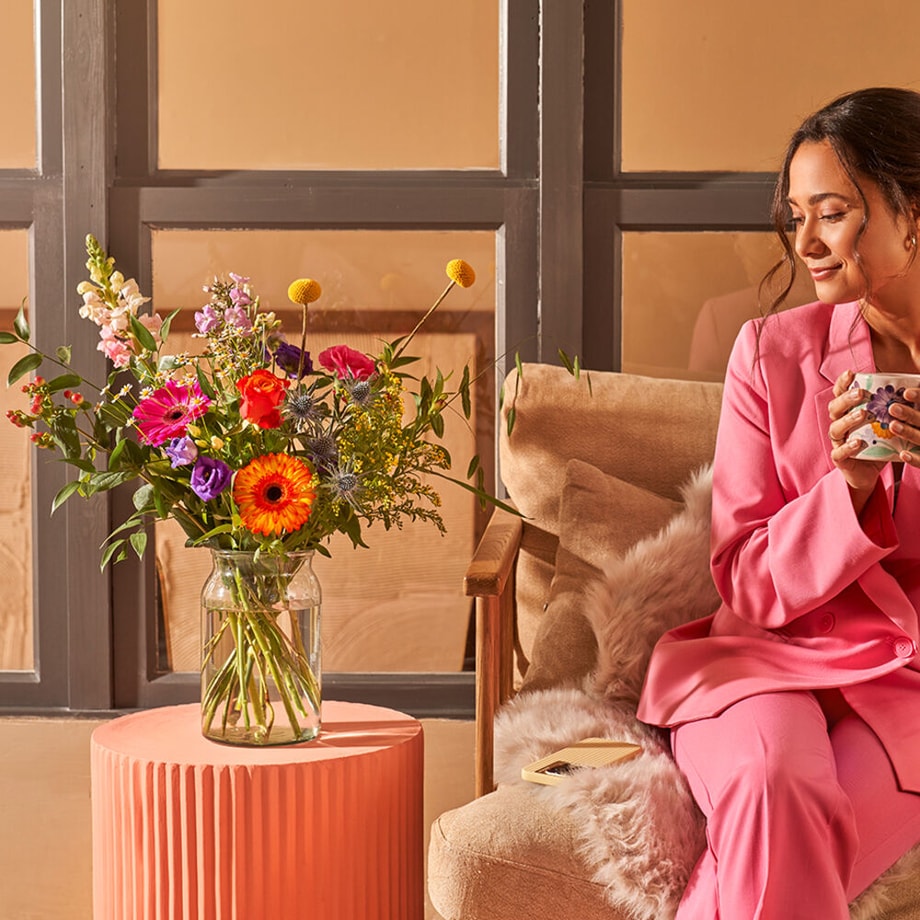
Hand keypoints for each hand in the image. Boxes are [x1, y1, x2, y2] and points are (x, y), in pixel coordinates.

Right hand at [827, 370, 885, 506]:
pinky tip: (858, 442)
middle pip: (835, 408)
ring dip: (848, 420)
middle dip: (846, 399)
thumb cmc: (876, 444)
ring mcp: (837, 442)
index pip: (839, 394)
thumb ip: (887, 409)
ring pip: (836, 428)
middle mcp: (838, 425)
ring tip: (862, 415)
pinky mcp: (840, 458)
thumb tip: (908, 388)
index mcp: (846, 413)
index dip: (842, 383)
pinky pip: (839, 451)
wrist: (867, 472)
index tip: (851, 373)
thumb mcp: (883, 423)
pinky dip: (848, 447)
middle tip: (861, 393)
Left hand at [886, 386, 919, 462]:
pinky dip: (916, 459)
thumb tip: (902, 387)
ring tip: (892, 426)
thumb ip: (914, 402)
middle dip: (910, 415)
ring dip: (909, 433)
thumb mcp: (916, 413)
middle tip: (892, 408)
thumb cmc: (917, 424)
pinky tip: (902, 454)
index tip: (906, 392)